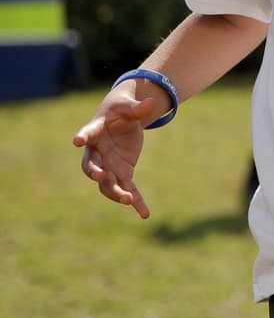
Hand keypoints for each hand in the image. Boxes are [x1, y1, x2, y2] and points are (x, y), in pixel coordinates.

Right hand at [73, 89, 158, 218]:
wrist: (122, 118)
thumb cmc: (121, 108)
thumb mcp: (129, 105)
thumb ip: (137, 107)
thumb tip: (151, 102)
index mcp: (96, 131)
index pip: (87, 134)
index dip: (82, 137)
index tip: (77, 140)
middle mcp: (98, 152)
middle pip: (92, 166)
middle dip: (96, 173)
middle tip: (102, 177)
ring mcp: (109, 164)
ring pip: (107, 183)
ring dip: (115, 192)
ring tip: (128, 200)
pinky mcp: (123, 171)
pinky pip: (128, 188)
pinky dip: (137, 201)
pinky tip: (145, 214)